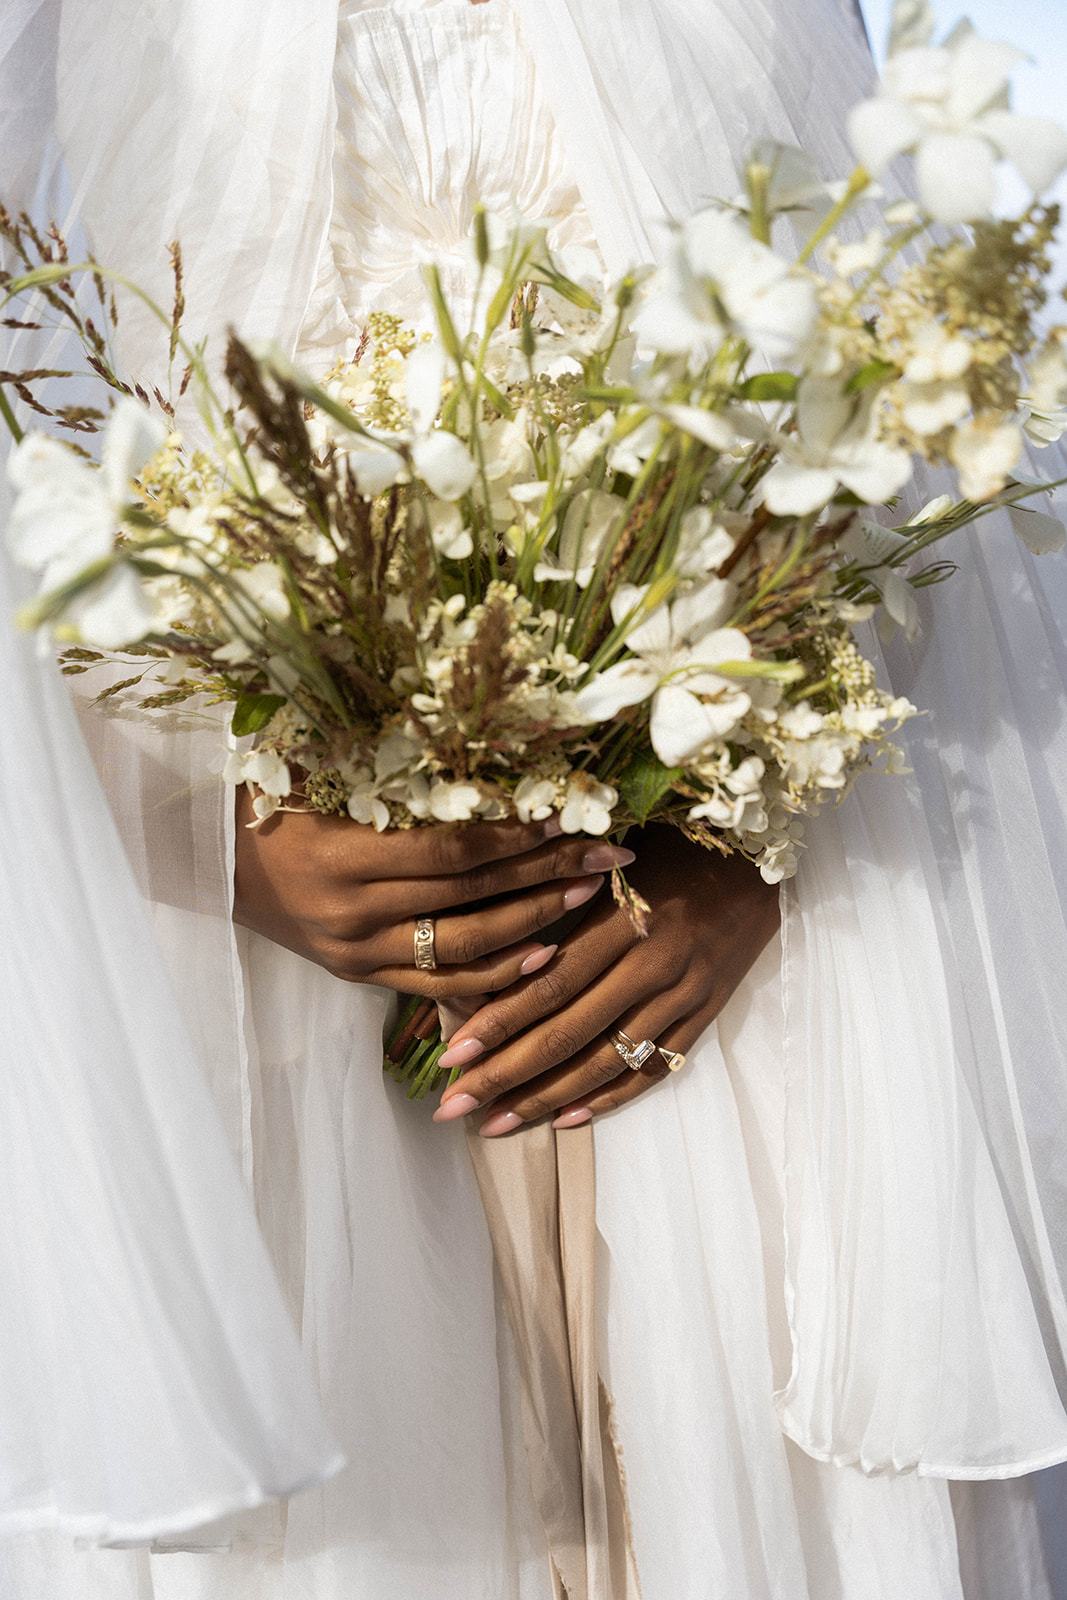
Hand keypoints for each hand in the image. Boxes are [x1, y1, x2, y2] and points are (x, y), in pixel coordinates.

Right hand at [232, 785, 634, 996]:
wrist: (213, 863)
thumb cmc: (275, 802)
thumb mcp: (327, 778)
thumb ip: (400, 778)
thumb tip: (495, 758)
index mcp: (342, 854)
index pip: (452, 848)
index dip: (517, 835)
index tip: (573, 815)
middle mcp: (353, 911)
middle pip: (471, 895)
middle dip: (548, 873)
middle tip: (609, 854)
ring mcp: (358, 952)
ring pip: (465, 947)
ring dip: (535, 921)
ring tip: (588, 895)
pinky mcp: (360, 977)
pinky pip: (439, 987)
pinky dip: (494, 975)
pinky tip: (541, 955)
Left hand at [431, 827, 779, 1127]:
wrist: (757, 858)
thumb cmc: (671, 847)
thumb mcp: (613, 863)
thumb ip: (561, 905)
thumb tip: (492, 951)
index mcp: (627, 919)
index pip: (551, 984)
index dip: (498, 1024)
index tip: (450, 1056)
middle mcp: (656, 963)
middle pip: (570, 1032)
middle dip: (506, 1074)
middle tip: (454, 1106)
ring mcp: (685, 994)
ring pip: (607, 1060)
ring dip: (546, 1098)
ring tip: (497, 1124)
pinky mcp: (705, 1014)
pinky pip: (655, 1068)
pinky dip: (610, 1097)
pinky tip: (567, 1119)